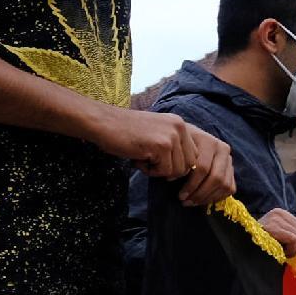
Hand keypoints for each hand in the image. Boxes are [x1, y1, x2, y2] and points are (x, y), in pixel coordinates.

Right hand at [96, 108, 234, 207]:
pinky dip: (149, 171)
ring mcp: (171, 136)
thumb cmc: (125, 132)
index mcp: (179, 124)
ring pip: (177, 171)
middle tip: (148, 160)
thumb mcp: (156, 134)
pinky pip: (164, 171)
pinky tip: (136, 158)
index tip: (157, 161)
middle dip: (168, 169)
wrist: (102, 123)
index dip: (176, 164)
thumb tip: (188, 171)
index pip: (193, 156)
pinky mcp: (162, 145)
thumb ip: (173, 146)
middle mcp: (179, 127)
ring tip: (141, 157)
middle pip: (189, 165)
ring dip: (158, 171)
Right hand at [260, 206, 295, 253]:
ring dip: (290, 250)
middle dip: (294, 247)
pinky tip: (276, 250)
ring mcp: (274, 219)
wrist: (246, 254)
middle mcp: (277, 213)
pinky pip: (294, 240)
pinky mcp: (272, 227)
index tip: (281, 245)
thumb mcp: (288, 243)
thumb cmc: (266, 249)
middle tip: (278, 248)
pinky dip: (288, 250)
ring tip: (275, 249)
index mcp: (281, 214)